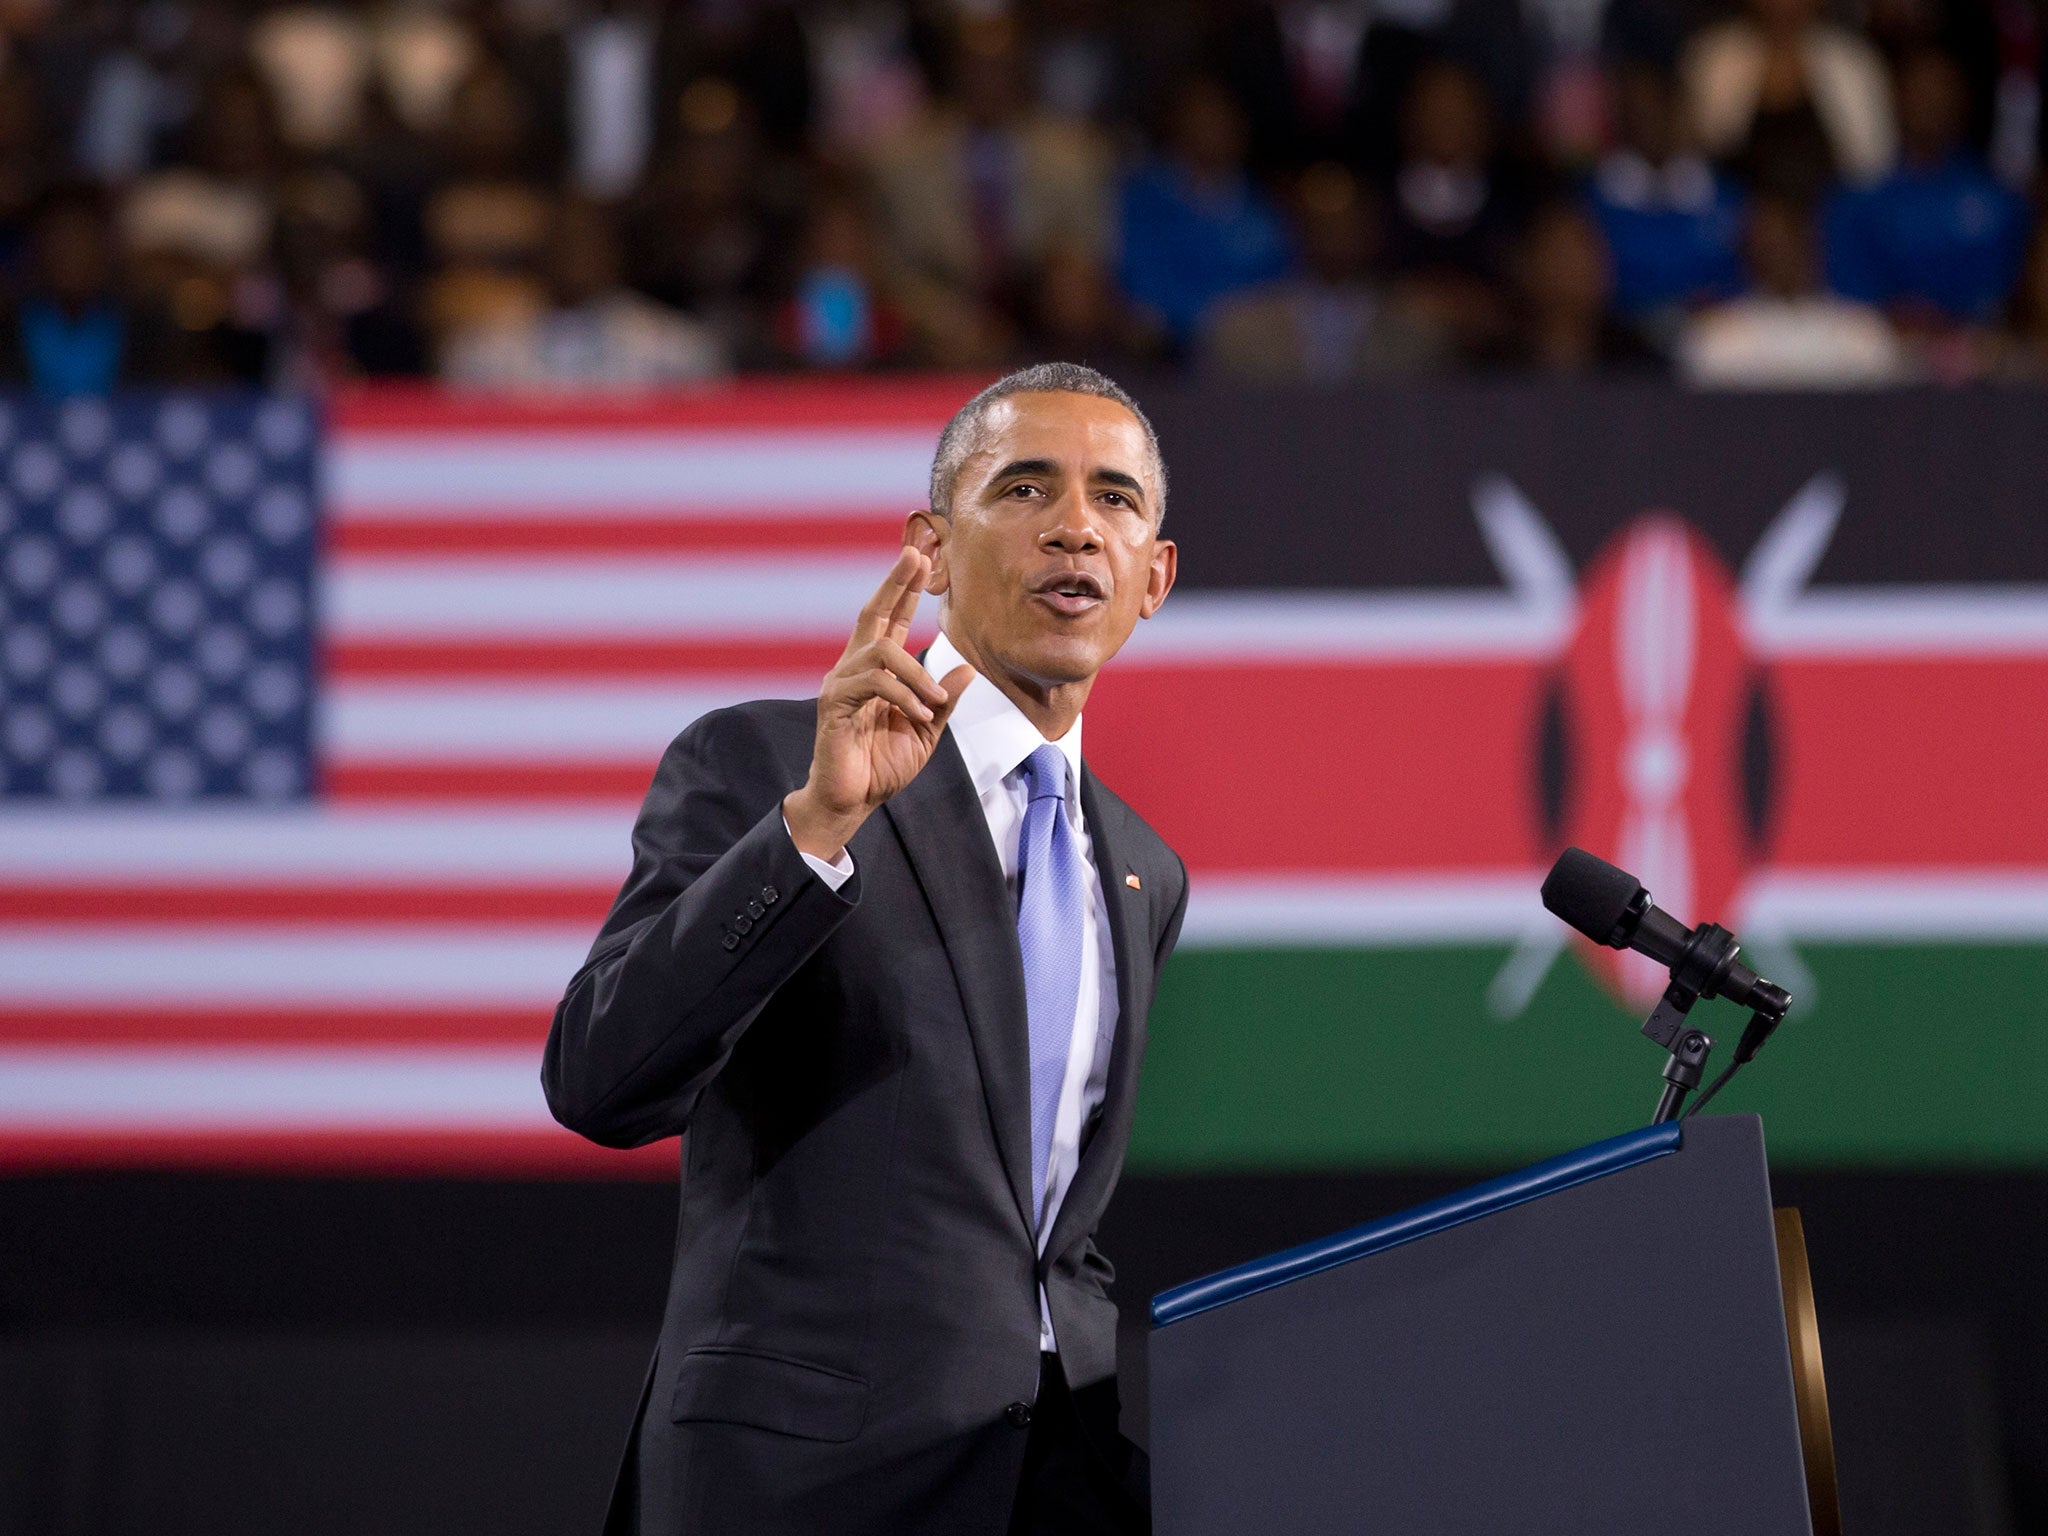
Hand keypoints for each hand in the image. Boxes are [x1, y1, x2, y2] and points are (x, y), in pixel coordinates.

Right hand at [783, 548, 973, 860]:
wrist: (851, 802)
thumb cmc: (881, 768)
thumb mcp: (926, 733)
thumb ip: (943, 701)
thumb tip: (965, 668)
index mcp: (876, 673)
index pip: (890, 621)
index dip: (904, 589)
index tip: (920, 558)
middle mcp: (853, 669)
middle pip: (873, 613)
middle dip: (895, 582)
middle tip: (915, 553)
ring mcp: (841, 685)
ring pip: (881, 650)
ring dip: (917, 673)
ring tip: (934, 702)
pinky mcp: (834, 705)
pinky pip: (874, 683)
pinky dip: (903, 696)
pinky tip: (919, 715)